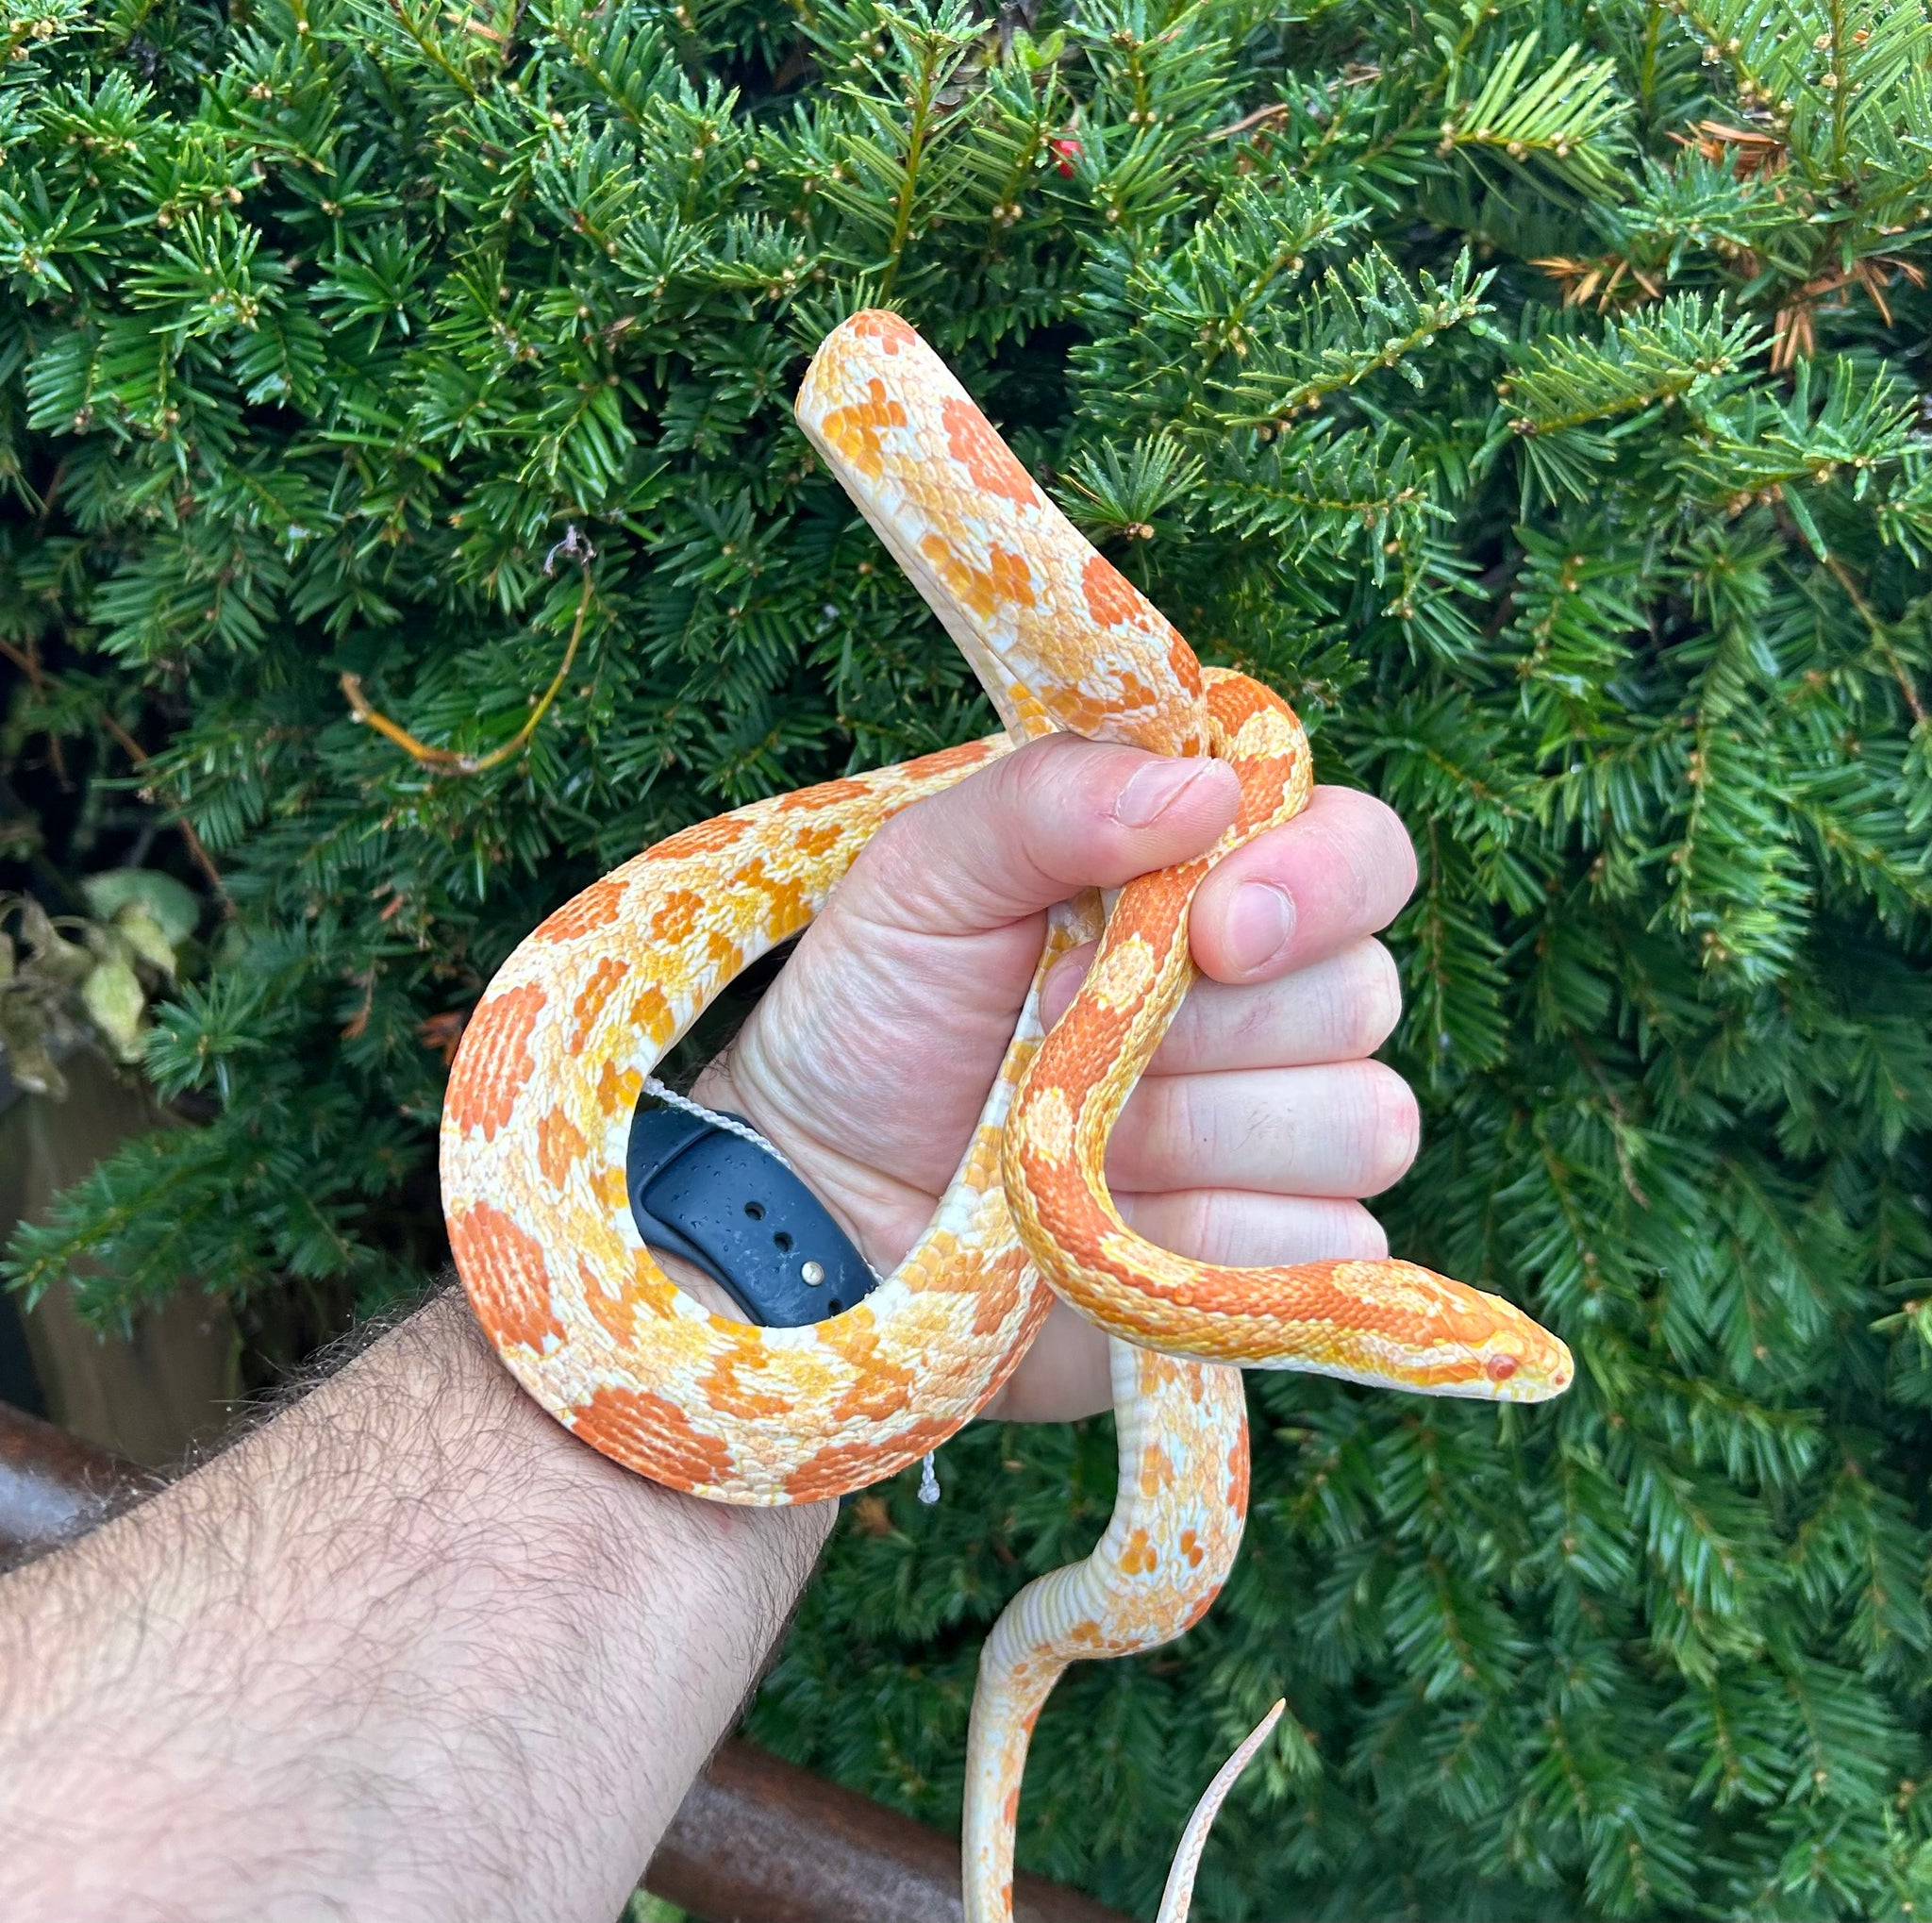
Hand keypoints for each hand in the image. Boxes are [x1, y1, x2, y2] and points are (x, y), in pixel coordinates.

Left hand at [693, 734, 1420, 1422]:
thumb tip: (1206, 785)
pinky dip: (1217, 1238)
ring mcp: (1283, 1138)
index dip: (1315, 884)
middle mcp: (1273, 1004)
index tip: (1211, 930)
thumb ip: (1051, 801)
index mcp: (1209, 884)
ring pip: (1363, 1123)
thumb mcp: (927, 876)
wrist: (819, 1200)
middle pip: (1362, 993)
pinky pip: (1330, 1248)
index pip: (1361, 852)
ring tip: (1077, 1138)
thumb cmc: (875, 1019)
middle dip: (1210, 1026)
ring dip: (1202, 1132)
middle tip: (1059, 1033)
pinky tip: (1119, 1223)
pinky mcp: (1272, 1263)